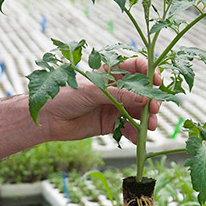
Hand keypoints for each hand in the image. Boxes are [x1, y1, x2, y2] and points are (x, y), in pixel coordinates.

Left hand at [40, 58, 161, 143]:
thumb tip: (144, 98)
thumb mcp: (93, 92)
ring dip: (147, 118)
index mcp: (111, 72)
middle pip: (143, 91)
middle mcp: (116, 88)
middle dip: (151, 100)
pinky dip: (135, 133)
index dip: (150, 73)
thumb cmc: (65, 95)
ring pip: (139, 111)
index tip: (157, 83)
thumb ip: (119, 94)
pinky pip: (129, 128)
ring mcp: (115, 106)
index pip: (137, 67)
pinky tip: (138, 137)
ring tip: (150, 126)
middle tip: (153, 109)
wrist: (48, 118)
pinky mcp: (111, 123)